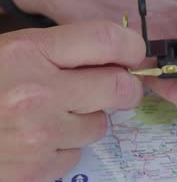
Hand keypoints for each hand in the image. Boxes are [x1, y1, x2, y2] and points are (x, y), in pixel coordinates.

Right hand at [0, 22, 144, 180]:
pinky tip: (35, 140)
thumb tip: (116, 50)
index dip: (130, 45)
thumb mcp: (8, 52)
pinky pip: (75, 155)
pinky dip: (63, 148)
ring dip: (86, 119)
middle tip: (108, 87)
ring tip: (51, 114)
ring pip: (100, 125)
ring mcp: (37, 136)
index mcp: (26, 53)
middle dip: (122, 87)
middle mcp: (37, 93)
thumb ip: (57, 49)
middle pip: (120, 87)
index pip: (107, 39)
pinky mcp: (34, 171)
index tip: (131, 53)